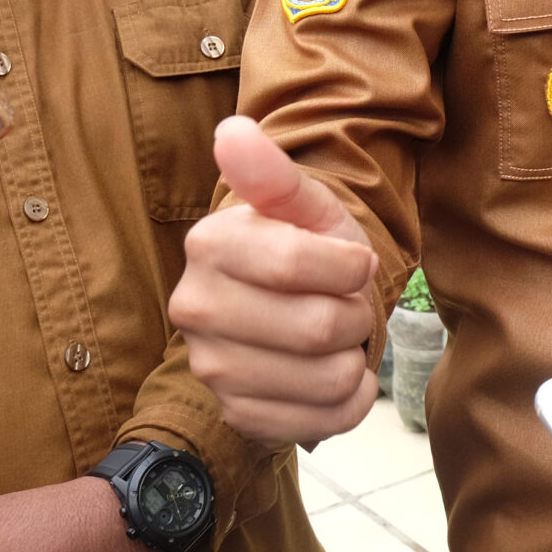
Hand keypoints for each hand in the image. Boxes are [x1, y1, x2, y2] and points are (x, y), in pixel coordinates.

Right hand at [171, 117, 380, 446]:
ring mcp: (212, 369)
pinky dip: (348, 400)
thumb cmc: (305, 247)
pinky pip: (321, 422)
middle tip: (345, 302)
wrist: (294, 305)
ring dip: (354, 358)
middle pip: (317, 329)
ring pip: (325, 379)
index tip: (354, 263)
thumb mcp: (303, 205)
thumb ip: (273, 174)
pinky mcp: (238, 415)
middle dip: (355, 314)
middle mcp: (197, 310)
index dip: (348, 267)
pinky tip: (333, 374)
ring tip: (338, 338)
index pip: (295, 264)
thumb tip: (232, 130)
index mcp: (210, 246)